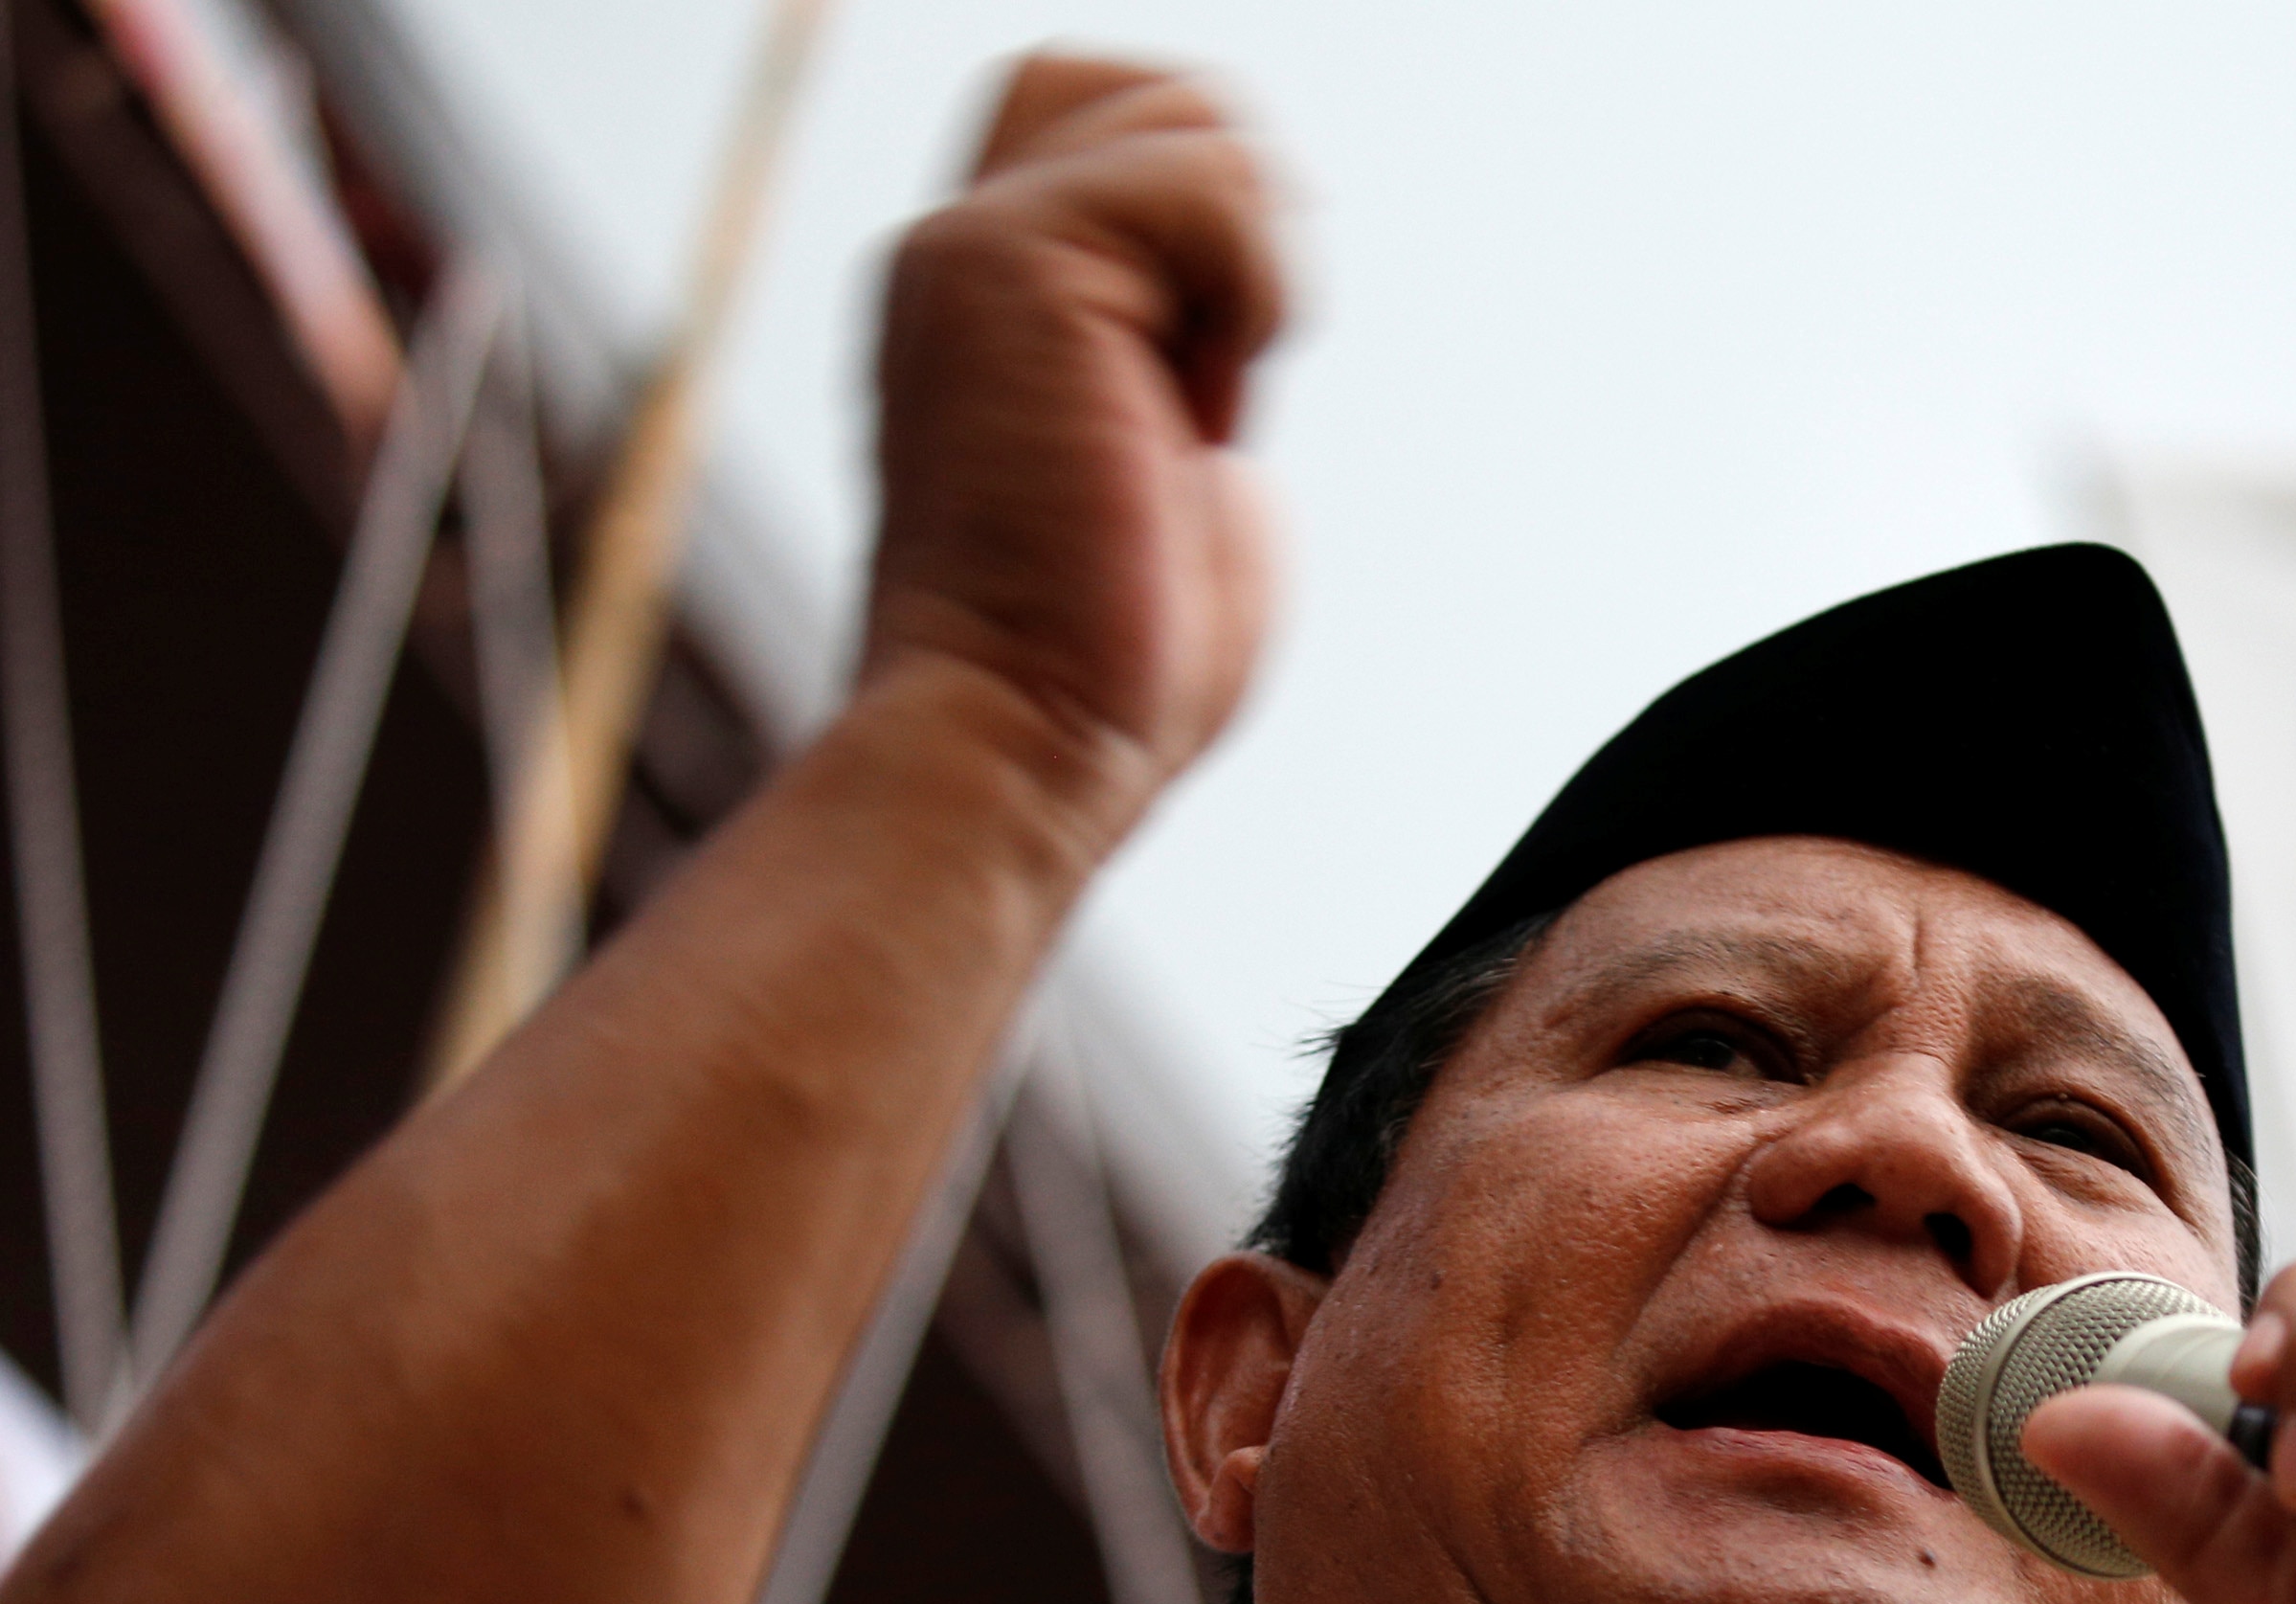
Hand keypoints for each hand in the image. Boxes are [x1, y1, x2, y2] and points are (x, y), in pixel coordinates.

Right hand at [860, 57, 1285, 842]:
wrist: (1022, 747)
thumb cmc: (1107, 677)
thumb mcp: (1177, 492)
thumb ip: (1188, 386)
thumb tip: (1234, 350)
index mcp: (991, 307)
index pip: (1098, 125)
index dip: (1204, 218)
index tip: (1209, 390)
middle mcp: (959, 257)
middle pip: (1134, 81)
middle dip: (1236, 206)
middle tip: (1220, 377)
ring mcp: (971, 252)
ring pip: (1193, 114)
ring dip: (1254, 268)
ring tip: (1196, 408)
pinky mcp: (1007, 267)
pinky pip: (1209, 182)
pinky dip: (1254, 292)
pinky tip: (1198, 413)